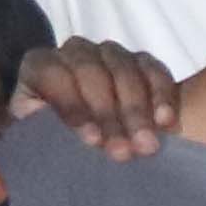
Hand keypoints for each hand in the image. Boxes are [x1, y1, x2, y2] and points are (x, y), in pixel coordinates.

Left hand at [14, 38, 179, 159]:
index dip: (72, 107)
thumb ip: (41, 136)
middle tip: (124, 151)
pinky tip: (166, 123)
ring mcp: (110, 54)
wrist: (94, 143)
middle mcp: (73, 54)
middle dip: (109, 114)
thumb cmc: (60, 145)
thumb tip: (38, 140)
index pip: (52, 75)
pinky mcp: (143, 62)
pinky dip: (162, 96)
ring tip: (147, 146)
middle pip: (91, 71)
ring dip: (136, 110)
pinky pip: (155, 71)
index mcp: (40, 68)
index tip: (92, 141)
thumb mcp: (42, 142)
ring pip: (123, 69)